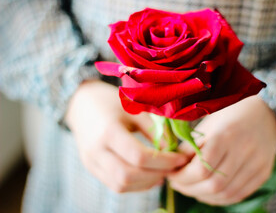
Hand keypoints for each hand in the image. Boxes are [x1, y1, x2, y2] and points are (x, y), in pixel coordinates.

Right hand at [65, 80, 186, 192]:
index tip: (180, 158)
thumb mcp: (134, 110)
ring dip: (146, 183)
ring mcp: (91, 162)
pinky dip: (135, 185)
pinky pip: (115, 185)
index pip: (139, 156)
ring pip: (121, 185)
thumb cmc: (111, 102)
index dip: (164, 161)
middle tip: (174, 168)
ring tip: (163, 173)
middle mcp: (96, 150)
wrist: (82, 103)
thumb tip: (174, 150)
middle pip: (128, 176)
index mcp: (108, 131)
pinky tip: (149, 176)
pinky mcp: (92, 168)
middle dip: (156, 174)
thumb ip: (154, 130)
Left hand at [168, 95, 275, 205]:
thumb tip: (173, 167)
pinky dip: (220, 198)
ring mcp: (256, 164)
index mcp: (226, 134)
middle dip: (189, 188)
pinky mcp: (263, 173)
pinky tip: (208, 193)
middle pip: (213, 184)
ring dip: (203, 196)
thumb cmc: (230, 115)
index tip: (171, 175)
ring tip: (190, 189)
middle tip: (177, 184)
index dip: (182, 176)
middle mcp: (243, 150)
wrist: (265, 113)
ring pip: (226, 194)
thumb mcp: (208, 125)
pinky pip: (239, 195)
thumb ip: (191, 147)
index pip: (201, 168)